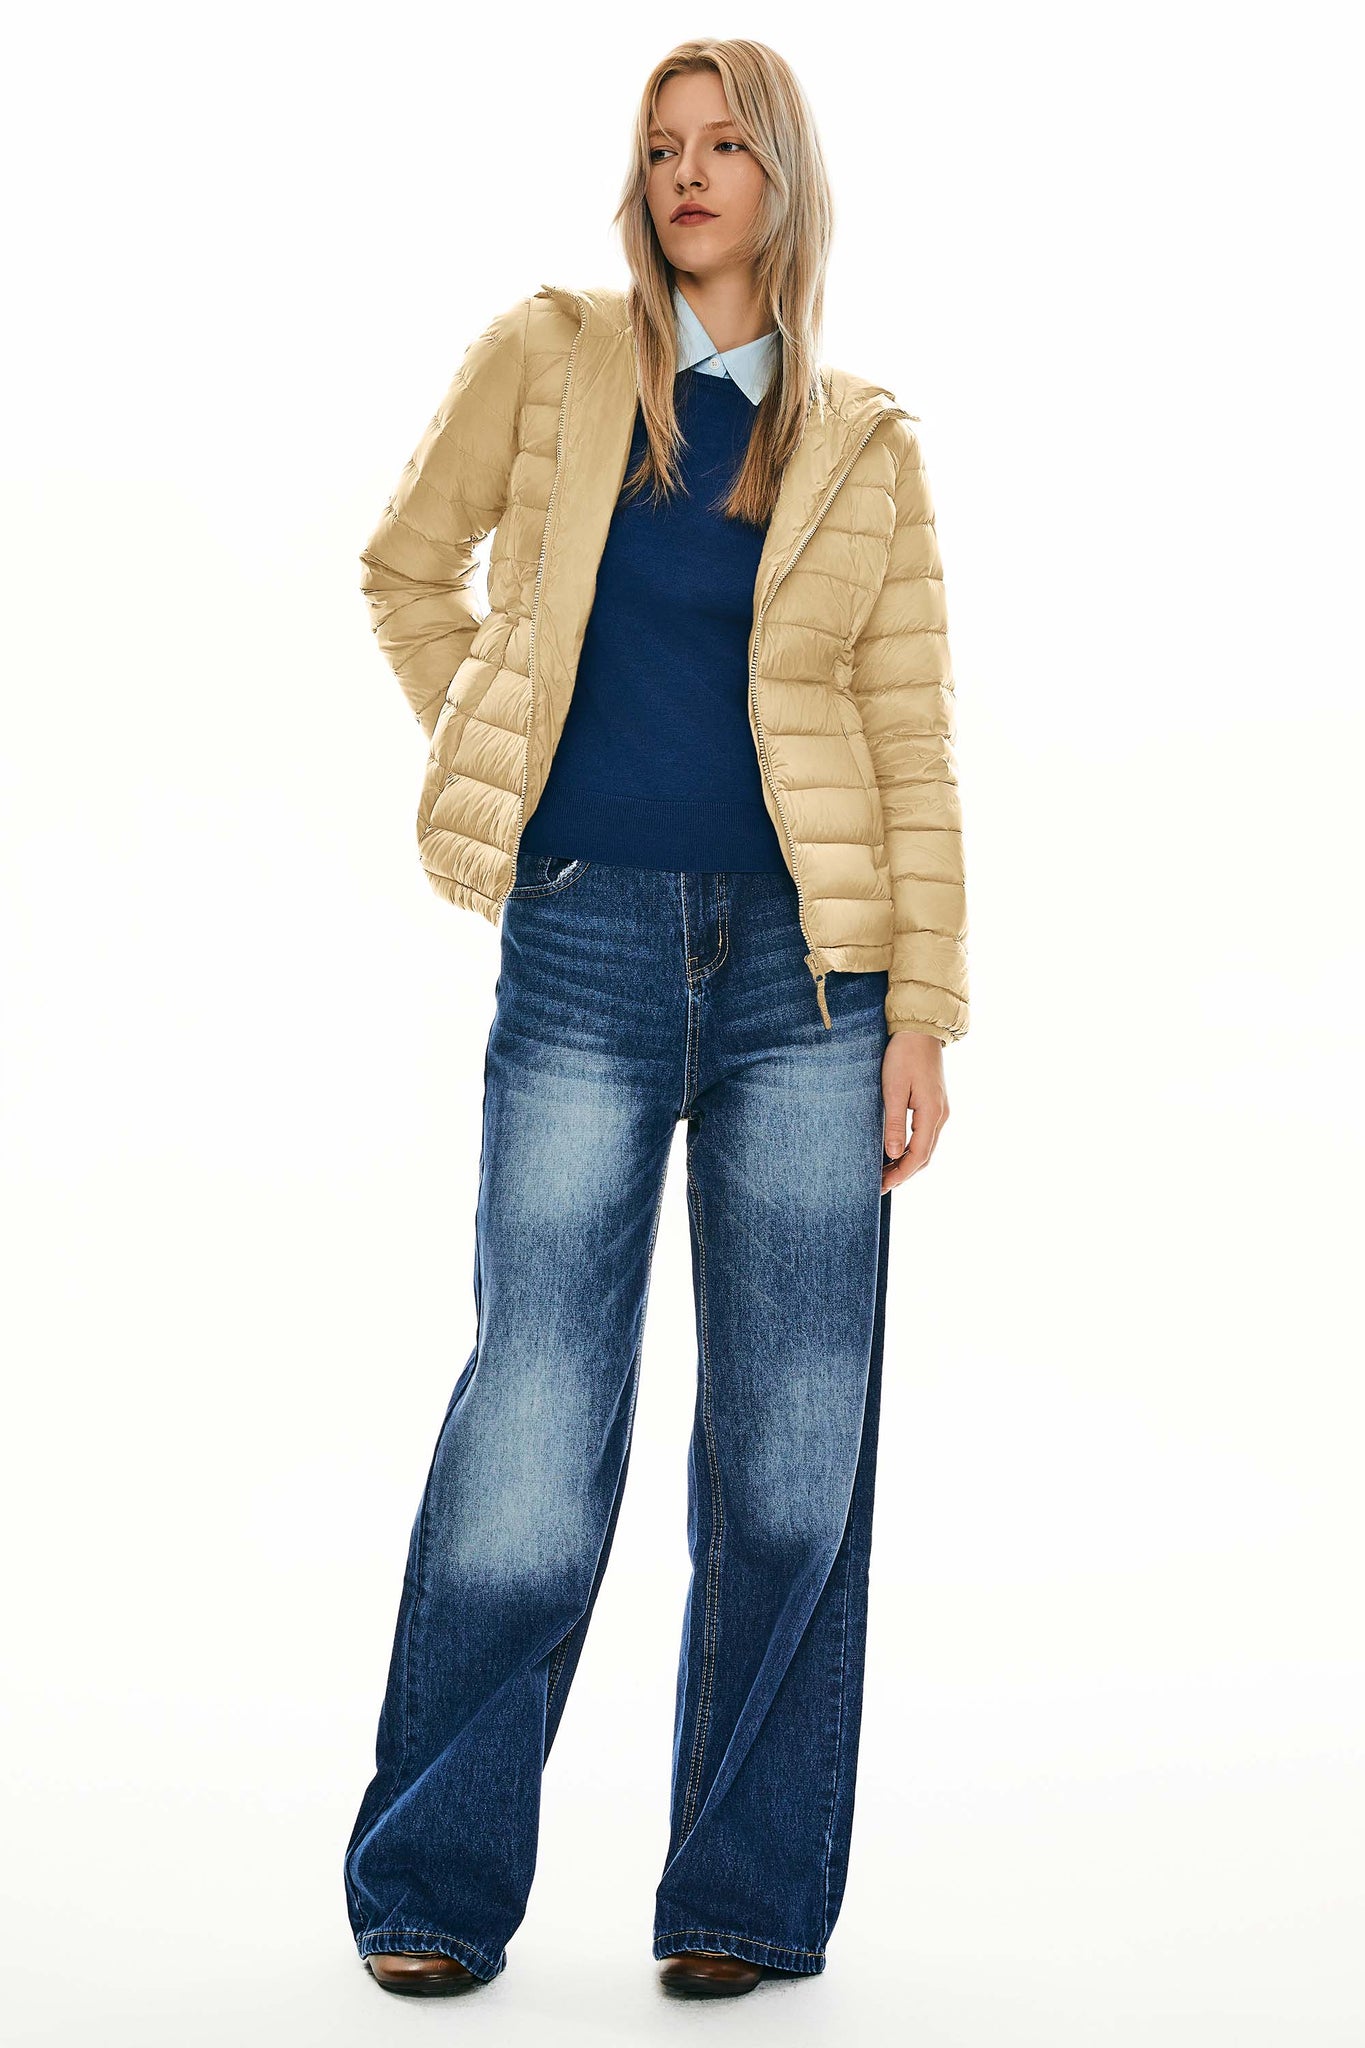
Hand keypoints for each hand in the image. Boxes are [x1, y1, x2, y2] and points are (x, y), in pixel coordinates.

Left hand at [881, 1030, 949, 1192]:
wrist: (920, 1030)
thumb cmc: (903, 1056)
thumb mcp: (894, 1089)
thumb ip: (894, 1123)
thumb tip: (892, 1154)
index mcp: (932, 1113)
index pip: (918, 1155)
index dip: (900, 1174)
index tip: (882, 1186)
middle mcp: (941, 1115)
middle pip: (925, 1156)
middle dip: (904, 1173)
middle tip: (880, 1184)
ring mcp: (940, 1110)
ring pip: (926, 1147)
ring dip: (908, 1162)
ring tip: (885, 1172)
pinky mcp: (935, 1104)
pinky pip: (925, 1135)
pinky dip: (912, 1149)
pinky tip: (895, 1151)